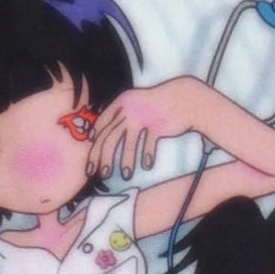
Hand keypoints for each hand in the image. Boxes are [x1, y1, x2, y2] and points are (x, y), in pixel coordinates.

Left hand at [87, 77, 202, 181]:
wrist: (183, 98)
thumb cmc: (156, 106)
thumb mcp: (134, 104)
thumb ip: (119, 116)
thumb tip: (99, 136)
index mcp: (121, 103)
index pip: (101, 125)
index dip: (94, 143)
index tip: (91, 160)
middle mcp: (129, 109)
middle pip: (110, 137)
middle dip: (102, 157)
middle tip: (98, 173)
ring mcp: (144, 116)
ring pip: (129, 143)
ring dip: (126, 161)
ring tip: (126, 175)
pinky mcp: (158, 124)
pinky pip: (149, 144)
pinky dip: (148, 156)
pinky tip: (147, 166)